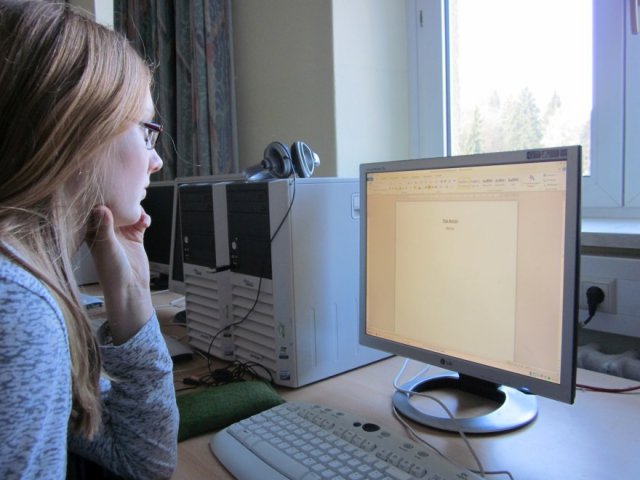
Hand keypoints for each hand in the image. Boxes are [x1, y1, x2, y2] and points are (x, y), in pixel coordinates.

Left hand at [85, 206, 153, 343]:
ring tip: (140, 212)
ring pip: (128, 212)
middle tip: (131, 194)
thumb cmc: (112, 273)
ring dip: (136, 209)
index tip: (111, 186)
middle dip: (123, 200)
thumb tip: (102, 207)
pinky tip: (145, 223)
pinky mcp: (135, 236)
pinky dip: (144, 219)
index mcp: (92, 231)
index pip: (95, 208)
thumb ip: (104, 227)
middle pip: (114, 207)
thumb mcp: (107, 248)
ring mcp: (121, 233)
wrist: (130, 288)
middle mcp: (106, 229)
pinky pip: (140, 221)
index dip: (103, 196)